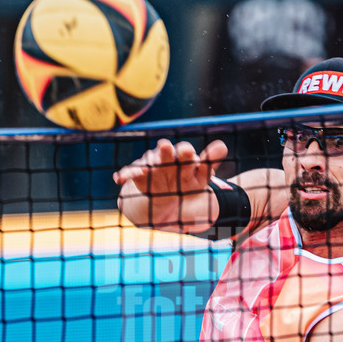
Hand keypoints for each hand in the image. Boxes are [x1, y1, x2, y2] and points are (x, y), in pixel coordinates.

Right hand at [113, 138, 227, 197]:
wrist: (168, 196)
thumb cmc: (188, 182)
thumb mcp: (201, 176)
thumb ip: (210, 162)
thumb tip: (222, 145)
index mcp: (185, 159)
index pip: (187, 155)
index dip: (186, 154)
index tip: (186, 151)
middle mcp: (168, 159)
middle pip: (167, 153)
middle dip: (166, 151)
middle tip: (165, 146)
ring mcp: (153, 166)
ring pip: (149, 162)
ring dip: (148, 163)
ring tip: (147, 167)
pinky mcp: (139, 175)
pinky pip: (131, 173)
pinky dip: (126, 175)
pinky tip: (119, 178)